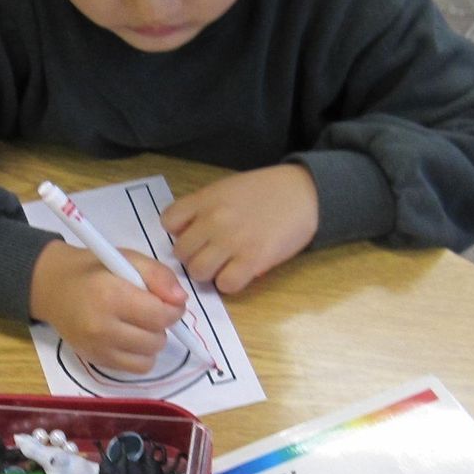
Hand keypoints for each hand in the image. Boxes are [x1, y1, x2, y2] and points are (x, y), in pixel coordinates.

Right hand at [29, 240, 188, 372]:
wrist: (54, 287)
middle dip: (161, 325)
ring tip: (138, 324)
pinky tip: (130, 338)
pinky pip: (134, 369)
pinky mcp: (94, 361)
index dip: (173, 309)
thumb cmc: (94, 269)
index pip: (160, 315)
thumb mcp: (128, 258)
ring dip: (151, 342)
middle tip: (149, 309)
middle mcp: (102, 327)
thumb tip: (181, 300)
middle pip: (156, 340)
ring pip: (148, 358)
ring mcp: (96, 348)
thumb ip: (158, 275)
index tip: (168, 300)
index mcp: (110, 295)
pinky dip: (139, 355)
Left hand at [162, 165, 317, 292]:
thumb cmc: (267, 190)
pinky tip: (241, 271)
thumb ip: (203, 207)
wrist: (305, 193)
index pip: (168, 221)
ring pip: (198, 272)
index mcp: (206, 199)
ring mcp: (232, 242)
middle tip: (211, 254)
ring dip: (209, 272)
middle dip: (194, 256)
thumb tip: (186, 232)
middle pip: (181, 252)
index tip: (193, 234)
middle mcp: (213, 220)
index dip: (178, 231)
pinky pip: (225, 285)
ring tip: (225, 265)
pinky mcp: (252, 261)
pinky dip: (230, 282)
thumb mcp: (227, 188)